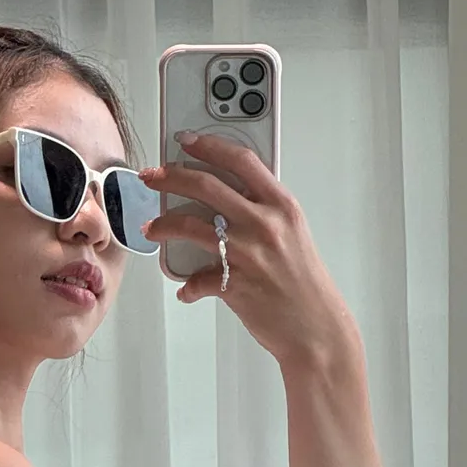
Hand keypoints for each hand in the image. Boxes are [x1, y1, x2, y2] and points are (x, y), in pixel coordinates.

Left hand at [138, 133, 360, 366]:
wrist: (316, 326)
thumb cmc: (303, 282)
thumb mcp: (293, 233)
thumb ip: (264, 212)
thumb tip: (226, 200)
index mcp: (281, 205)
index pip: (241, 161)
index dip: (209, 146)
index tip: (186, 140)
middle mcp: (265, 224)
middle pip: (207, 186)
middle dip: (170, 177)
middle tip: (150, 177)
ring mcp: (248, 254)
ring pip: (191, 227)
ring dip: (163, 226)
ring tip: (150, 228)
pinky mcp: (234, 285)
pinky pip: (196, 280)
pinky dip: (187, 286)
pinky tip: (187, 289)